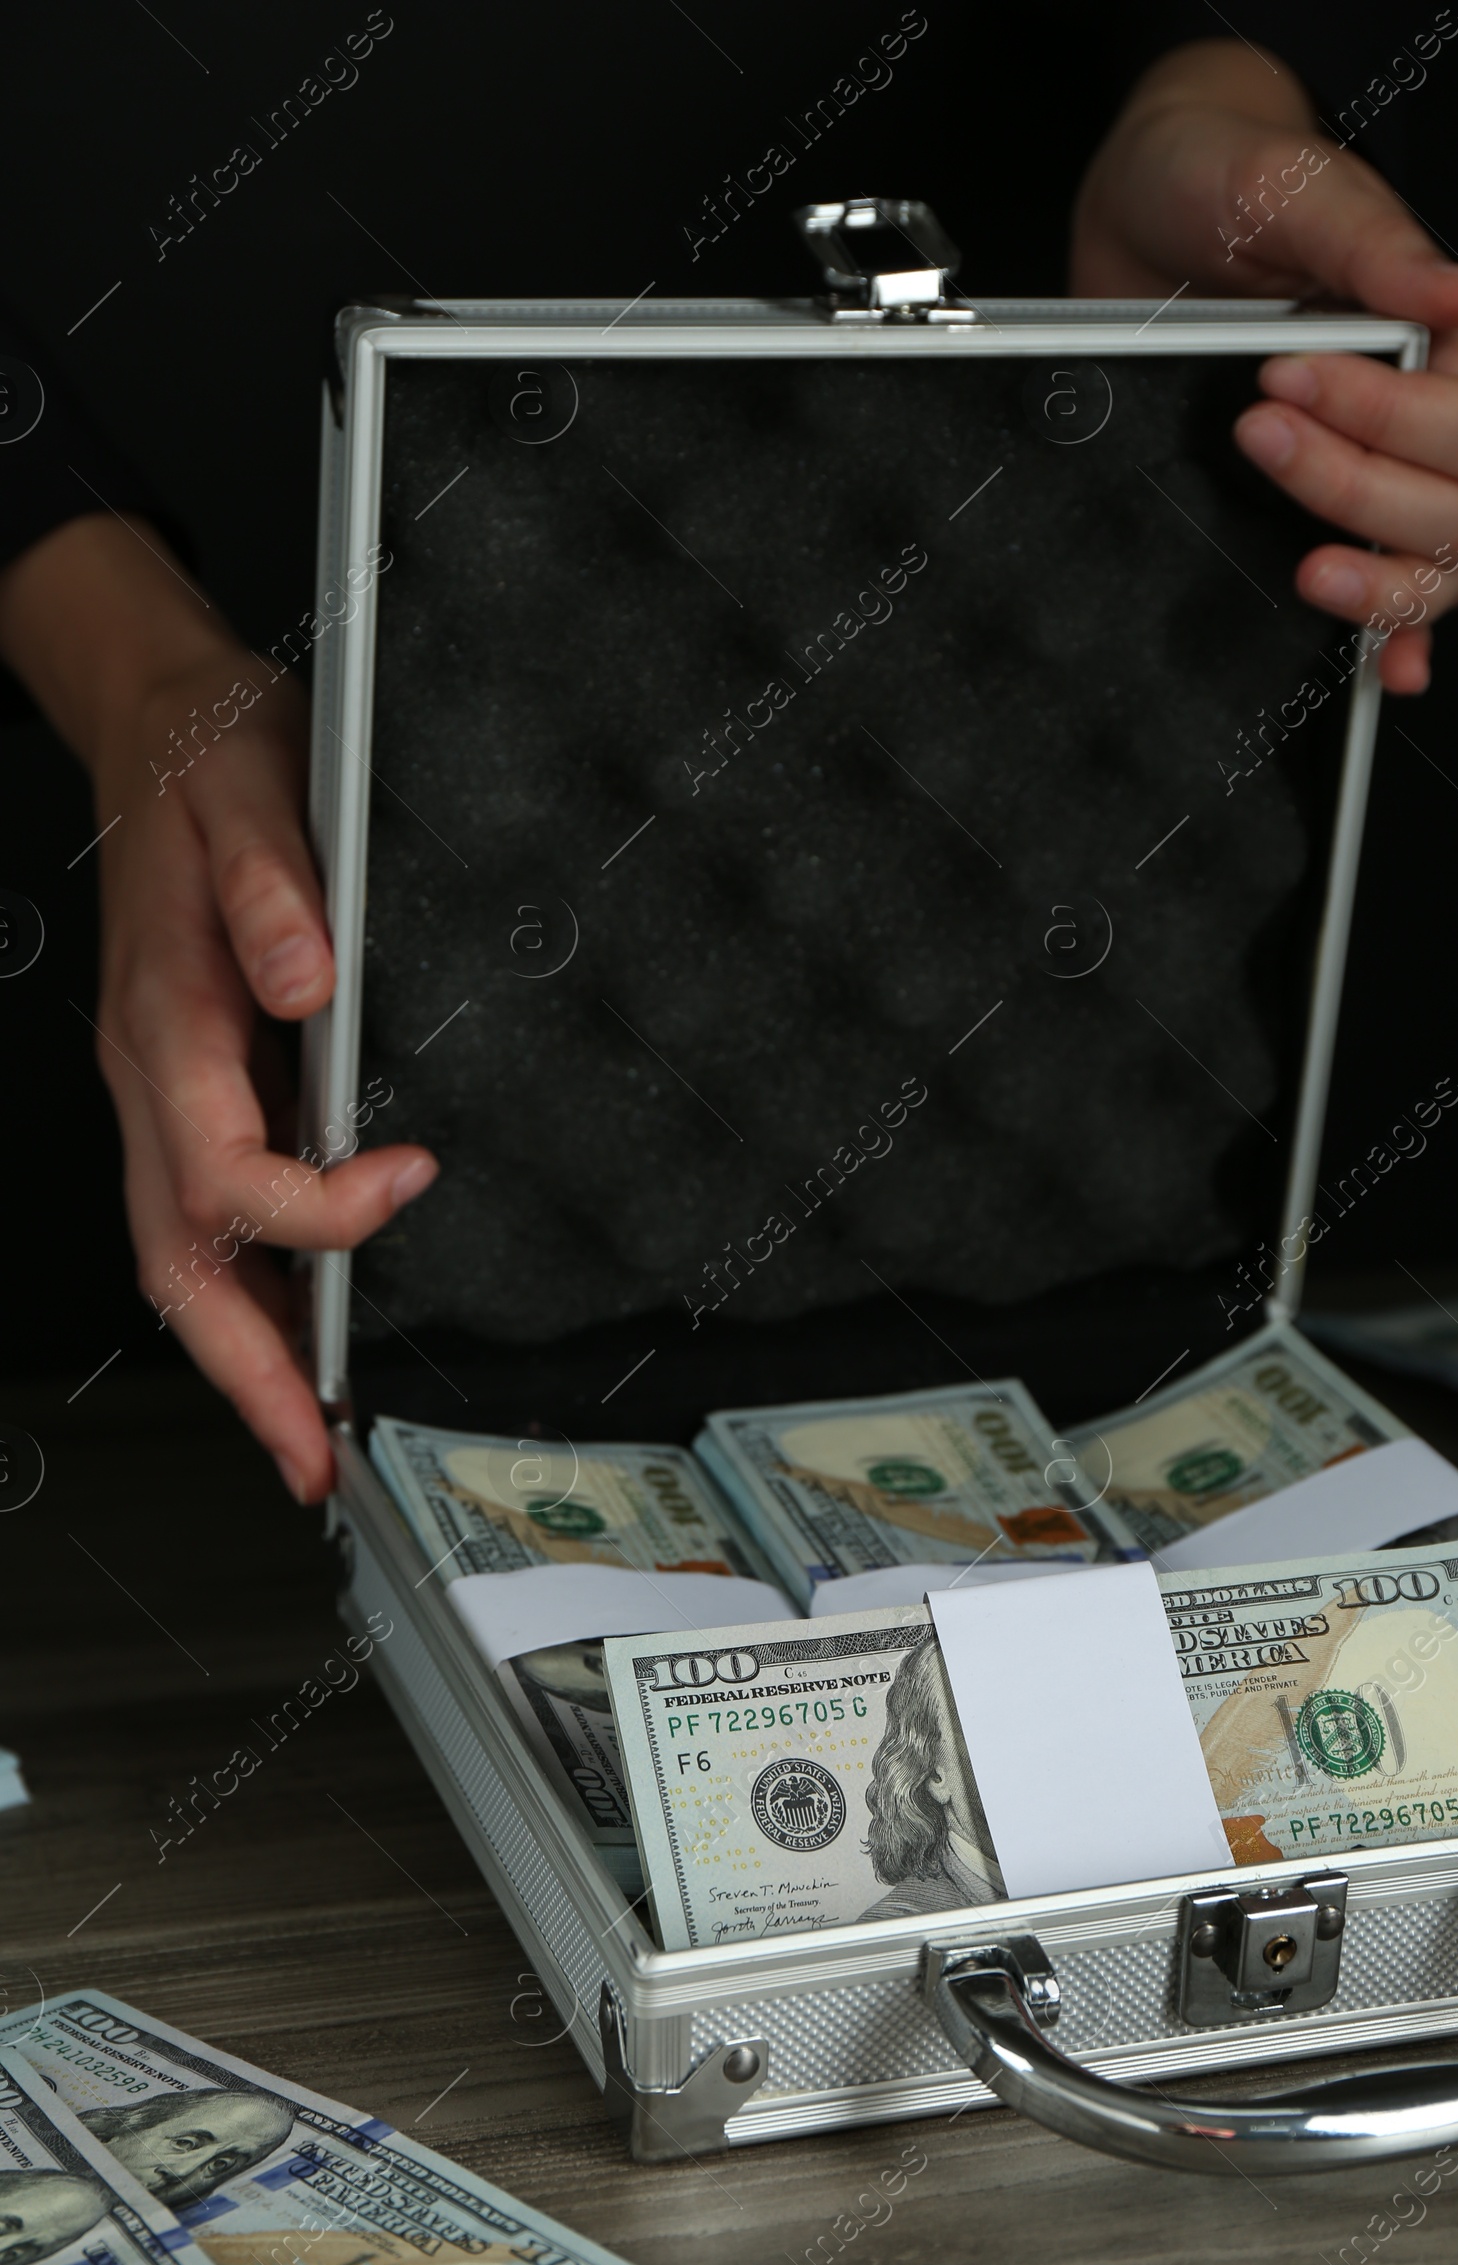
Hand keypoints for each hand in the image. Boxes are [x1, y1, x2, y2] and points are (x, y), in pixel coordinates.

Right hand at [0, 516, 436, 1502]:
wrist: (159, 716)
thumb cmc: (207, 756)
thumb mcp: (252, 792)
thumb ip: (272, 888)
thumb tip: (312, 981)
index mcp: (170, 1020)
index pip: (226, 1170)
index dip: (315, 1208)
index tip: (407, 1184)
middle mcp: (156, 1074)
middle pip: (180, 1261)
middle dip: (246, 1374)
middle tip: (315, 1461)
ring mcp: (167, 1088)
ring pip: (184, 1254)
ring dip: (244, 1353)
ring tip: (310, 1434)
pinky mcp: (195, 1081)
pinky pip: (207, 1213)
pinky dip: (249, 1287)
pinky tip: (299, 1322)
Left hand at [1071, 41, 1457, 693]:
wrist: (1136, 209)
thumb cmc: (1222, 180)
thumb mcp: (1287, 186)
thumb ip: (1373, 243)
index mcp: (1435, 339)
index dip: (1382, 417)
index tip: (1283, 375)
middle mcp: (1414, 417)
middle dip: (1358, 490)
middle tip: (1257, 435)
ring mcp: (1367, 476)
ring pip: (1436, 566)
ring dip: (1377, 578)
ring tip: (1301, 565)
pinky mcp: (1310, 521)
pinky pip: (1388, 601)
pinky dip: (1390, 640)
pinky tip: (1381, 668)